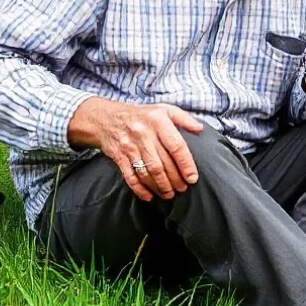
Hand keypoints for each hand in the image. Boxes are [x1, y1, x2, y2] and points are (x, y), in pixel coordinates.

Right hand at [68, 97, 204, 201]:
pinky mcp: (118, 156)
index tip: (192, 178)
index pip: (176, 146)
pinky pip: (130, 176)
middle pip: (162, 163)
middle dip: (174, 180)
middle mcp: (143, 134)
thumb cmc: (142, 115)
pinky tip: (149, 196)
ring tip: (169, 194)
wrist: (105, 117)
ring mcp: (129, 146)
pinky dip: (139, 189)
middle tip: (183, 189)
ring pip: (147, 172)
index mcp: (158, 121)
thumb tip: (200, 129)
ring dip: (160, 186)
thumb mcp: (164, 109)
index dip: (186, 165)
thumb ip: (184, 118)